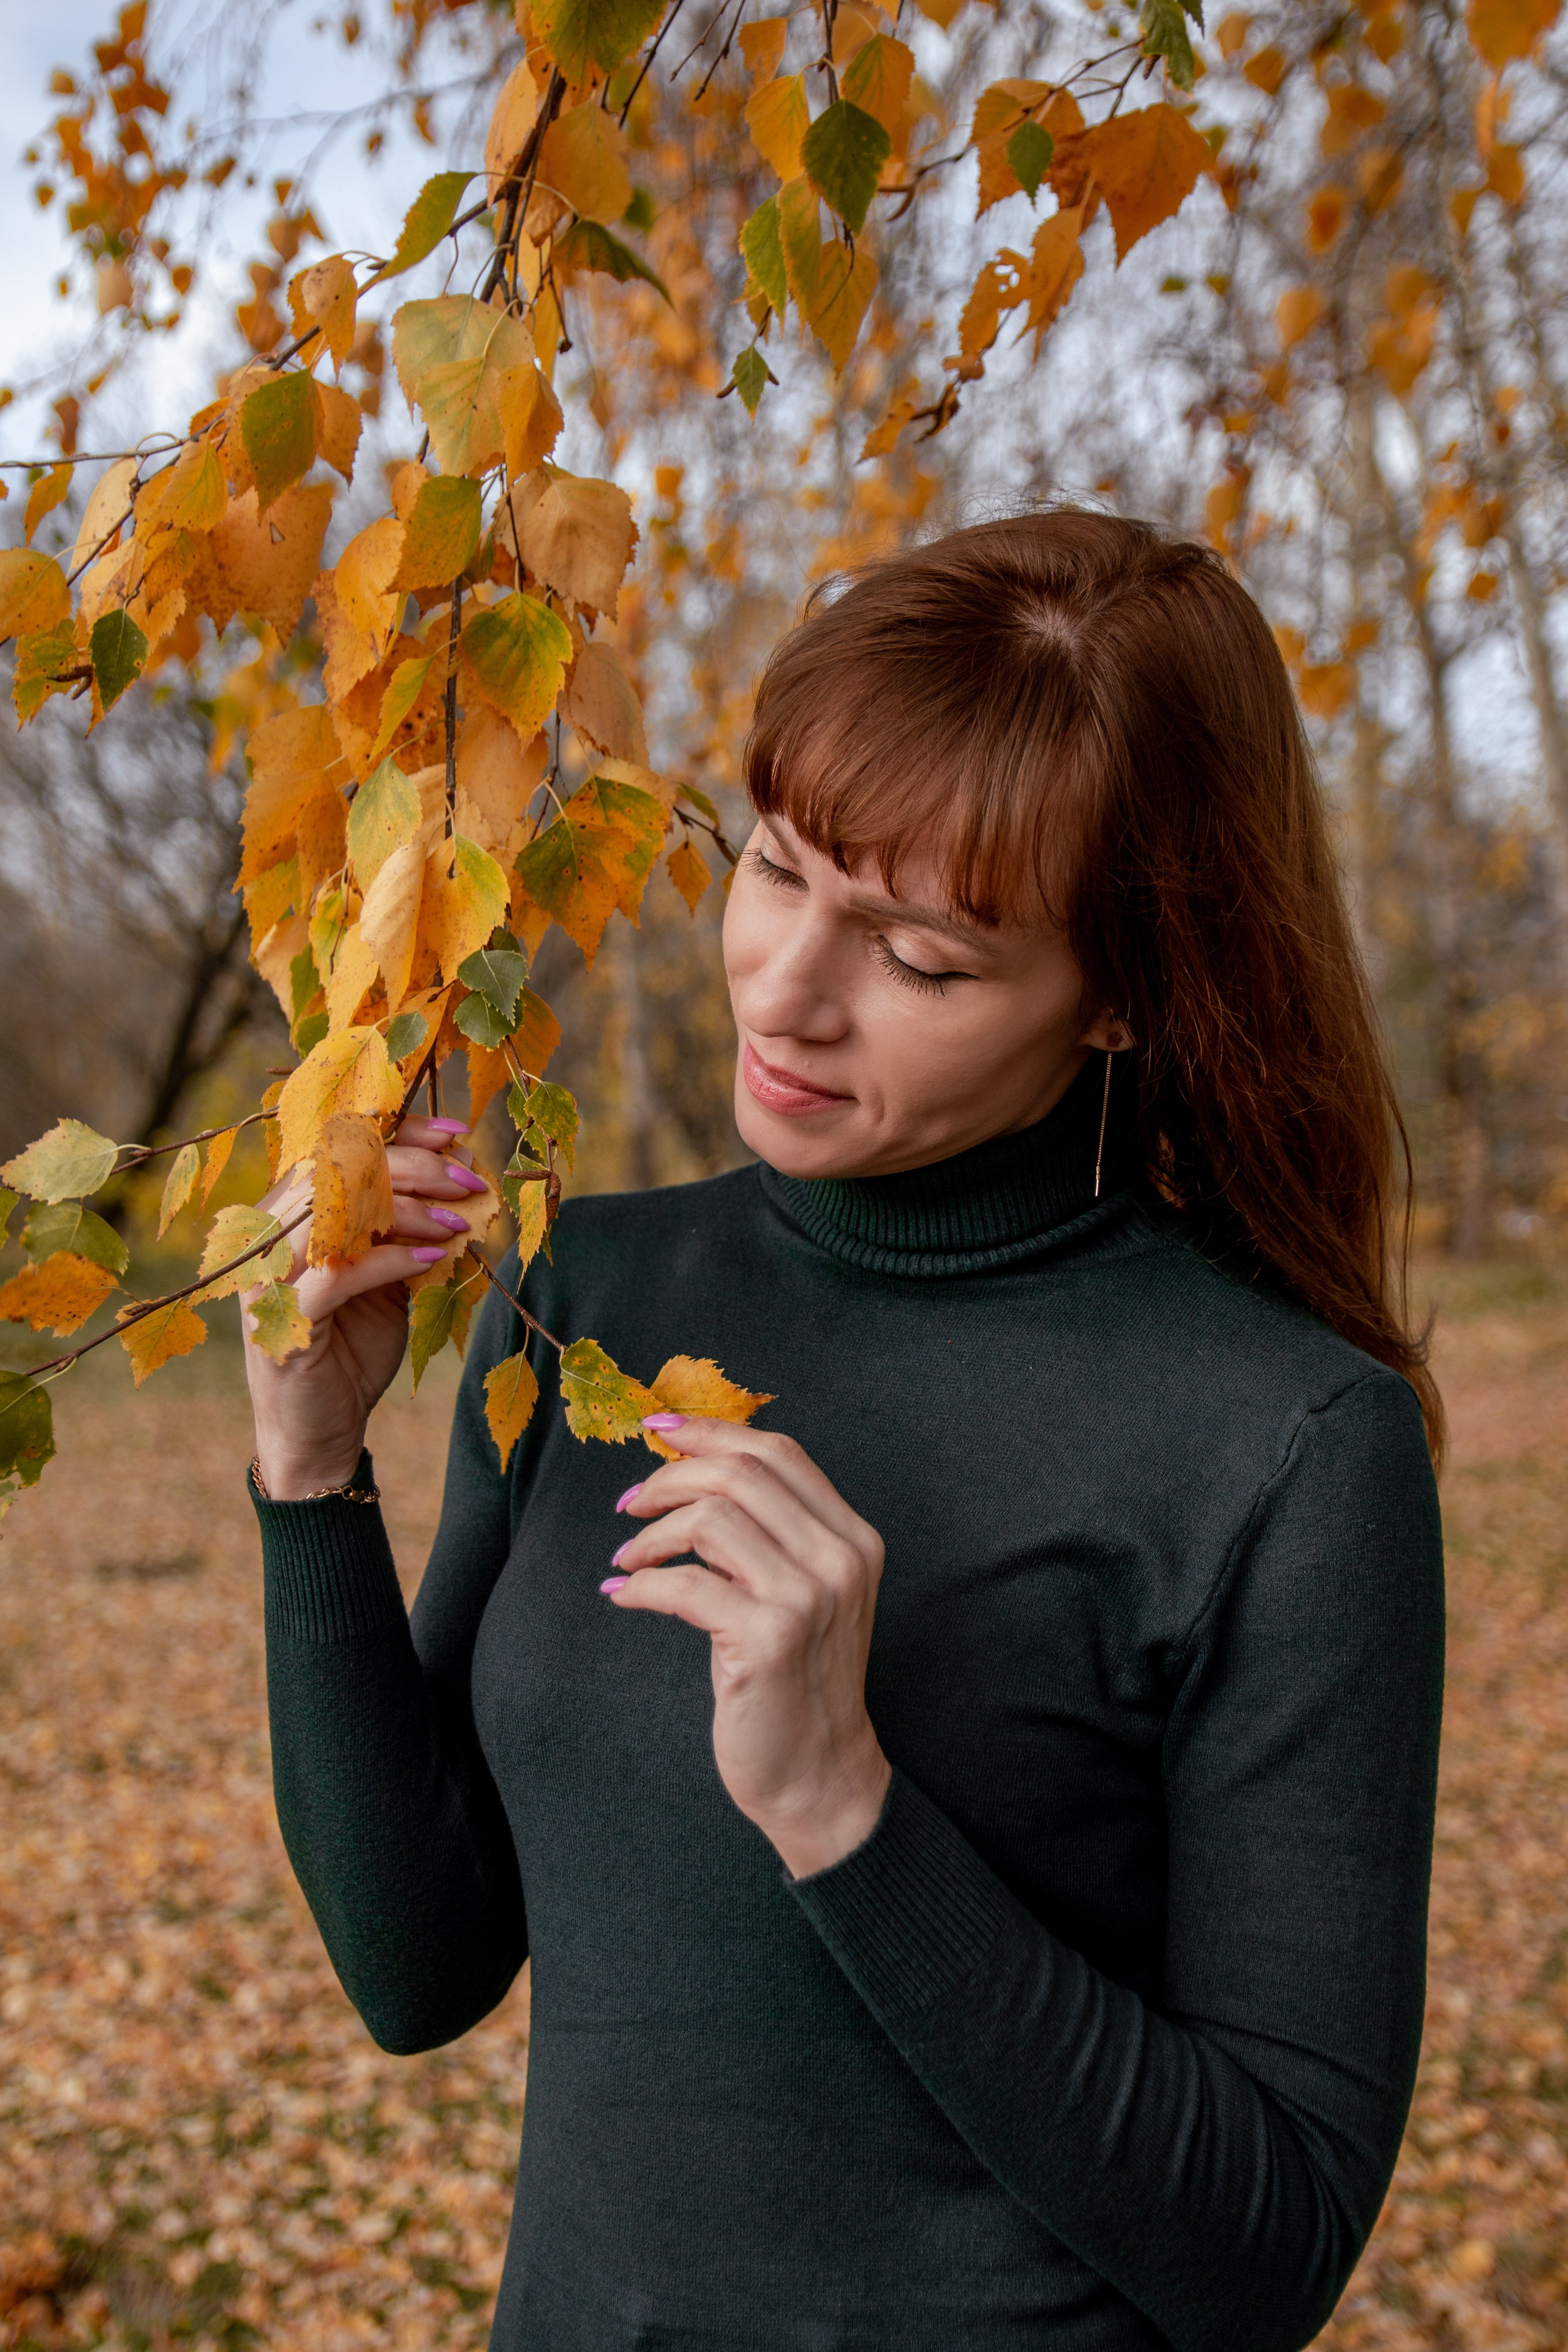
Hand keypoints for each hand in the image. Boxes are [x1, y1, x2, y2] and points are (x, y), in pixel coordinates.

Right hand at [242, 1114, 492, 1499]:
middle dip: (415, 1168)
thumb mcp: (388, 1276)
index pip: (338, 1145)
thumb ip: (408, 1227)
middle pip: (339, 1169)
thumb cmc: (353, 1347)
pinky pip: (339, 1274)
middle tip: (471, 1181)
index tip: (457, 1135)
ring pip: (335, 1213)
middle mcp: (267, 1237)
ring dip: (407, 1211)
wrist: (321, 1431)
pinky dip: (389, 1261)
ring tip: (457, 1225)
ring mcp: (268, 1280)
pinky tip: (430, 1262)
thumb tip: (462, 1172)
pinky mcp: (285, 1323)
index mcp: (287, 1213)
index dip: (399, 1132)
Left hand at [604, 1420, 891, 1878]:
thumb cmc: (796, 1680)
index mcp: (852, 1538)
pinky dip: (643, 1585)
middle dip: (670, 1478)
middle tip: (630, 1505)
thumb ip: (768, 1533)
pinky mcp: (769, 1640)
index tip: (658, 1428)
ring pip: (710, 1520)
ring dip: (651, 1534)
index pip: (779, 1453)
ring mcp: (808, 1599)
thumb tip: (689, 1468)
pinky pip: (685, 1585)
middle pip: (740, 1474)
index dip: (712, 1431)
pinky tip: (625, 1595)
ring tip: (629, 1559)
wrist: (820, 1774)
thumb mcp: (802, 1593)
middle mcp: (839, 1559)